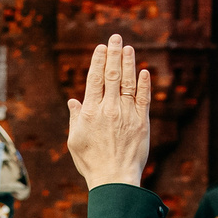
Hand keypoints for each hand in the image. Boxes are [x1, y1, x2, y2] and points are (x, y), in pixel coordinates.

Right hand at [65, 34, 151, 188]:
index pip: (94, 79)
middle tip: (115, 38)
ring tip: (128, 48)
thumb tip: (73, 101)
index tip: (101, 48)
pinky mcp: (142, 123)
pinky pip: (144, 99)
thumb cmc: (92, 162)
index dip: (98, 61)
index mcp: (90, 112)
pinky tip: (144, 72)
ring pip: (128, 83)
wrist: (115, 179)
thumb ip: (75, 118)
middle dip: (114, 54)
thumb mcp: (75, 141)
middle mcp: (109, 110)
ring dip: (128, 63)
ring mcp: (127, 115)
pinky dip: (144, 84)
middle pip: (112, 75)